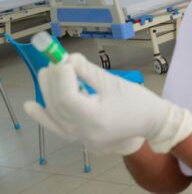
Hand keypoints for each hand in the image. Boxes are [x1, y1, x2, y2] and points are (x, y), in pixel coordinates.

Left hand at [24, 54, 191, 154]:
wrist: (153, 124)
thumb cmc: (139, 102)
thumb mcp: (115, 83)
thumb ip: (89, 72)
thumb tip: (68, 59)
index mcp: (95, 118)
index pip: (67, 96)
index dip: (61, 76)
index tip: (62, 59)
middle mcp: (84, 132)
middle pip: (57, 105)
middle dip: (52, 81)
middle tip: (53, 61)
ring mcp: (81, 139)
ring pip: (55, 115)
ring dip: (47, 93)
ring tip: (45, 74)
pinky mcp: (81, 139)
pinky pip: (58, 126)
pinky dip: (45, 115)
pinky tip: (31, 106)